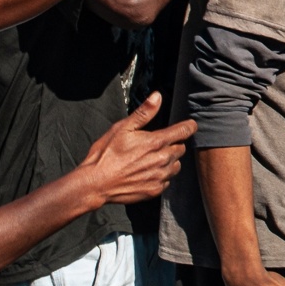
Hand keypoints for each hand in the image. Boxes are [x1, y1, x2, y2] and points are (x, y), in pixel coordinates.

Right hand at [69, 92, 196, 206]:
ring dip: (168, 161)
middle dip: (173, 145)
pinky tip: (146, 173)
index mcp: (156, 142)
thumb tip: (157, 96)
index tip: (189, 125)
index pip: (185, 131)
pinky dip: (161, 176)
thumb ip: (143, 113)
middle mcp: (163, 159)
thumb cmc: (106, 154)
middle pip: (181, 148)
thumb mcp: (122, 128)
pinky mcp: (155, 189)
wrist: (95, 183)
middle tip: (156, 145)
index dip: (189, 126)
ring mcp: (160, 176)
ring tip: (149, 160)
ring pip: (176, 165)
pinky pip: (167, 180)